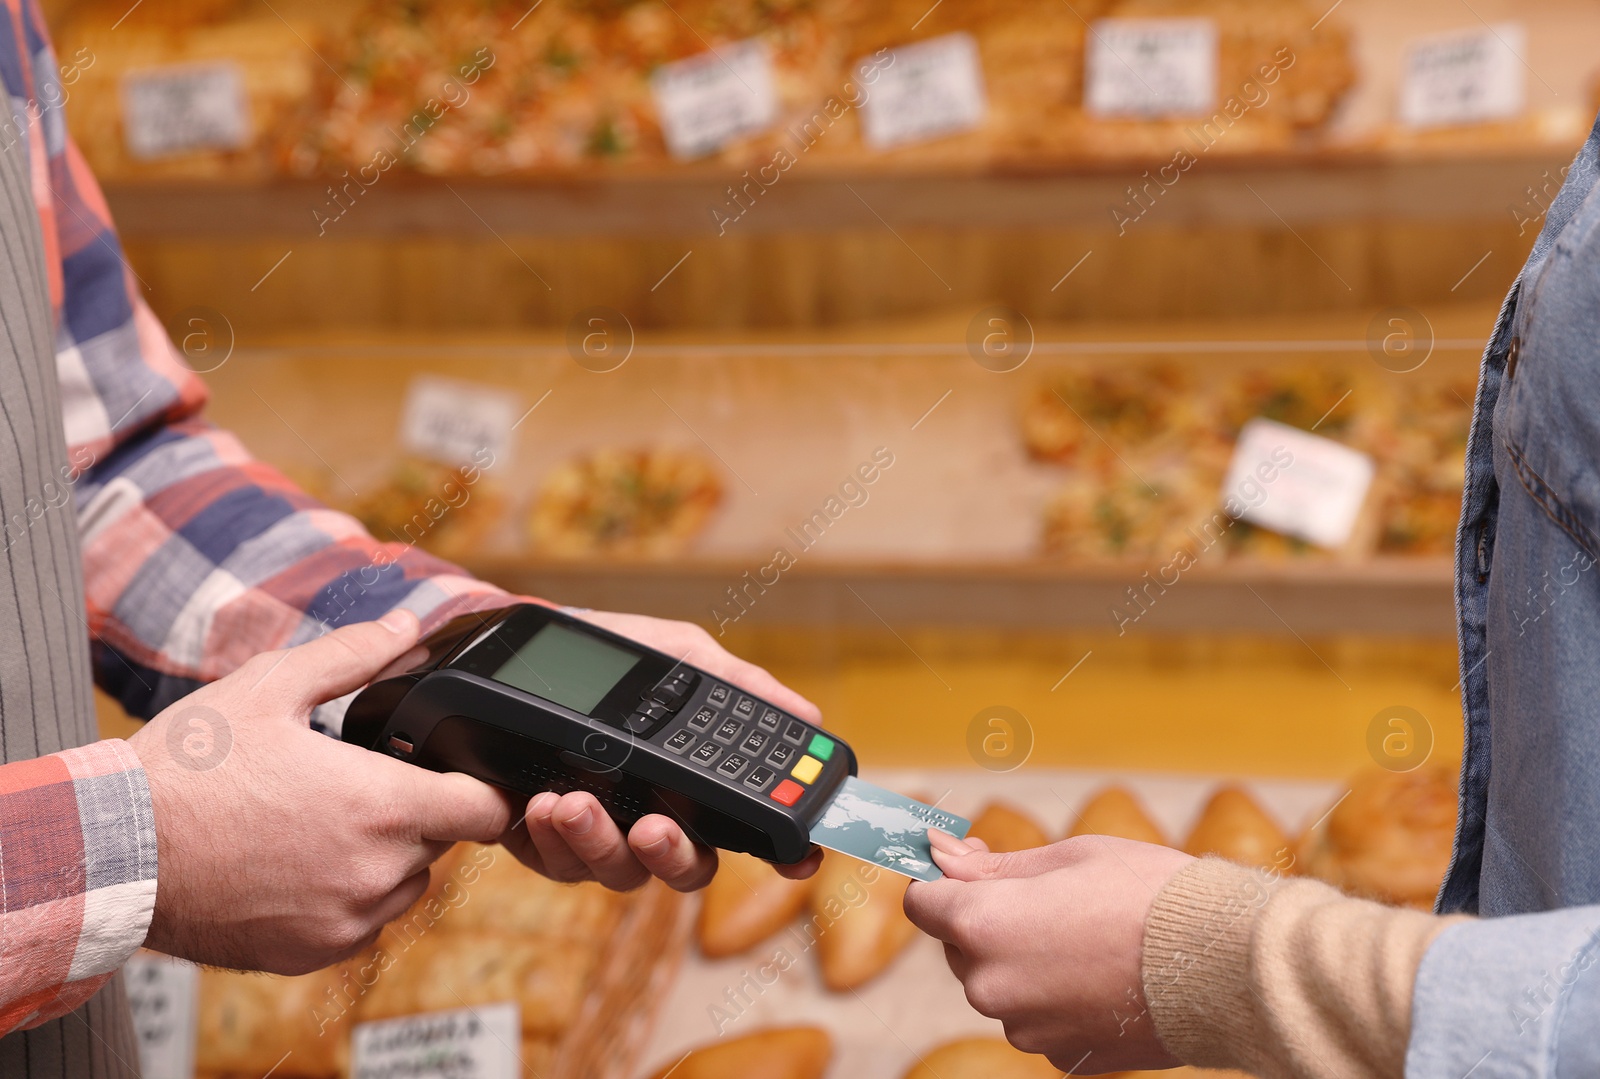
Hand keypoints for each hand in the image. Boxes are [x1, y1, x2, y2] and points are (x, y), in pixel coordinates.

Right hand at [129, 610, 516, 974]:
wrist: (113, 852)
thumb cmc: (188, 767)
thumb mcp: (271, 685)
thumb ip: (355, 654)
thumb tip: (408, 624)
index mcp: (381, 805)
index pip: (487, 809)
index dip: (480, 786)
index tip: (456, 771)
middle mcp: (376, 872)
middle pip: (444, 842)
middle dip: (420, 811)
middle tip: (362, 783)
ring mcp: (346, 920)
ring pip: (405, 884)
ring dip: (386, 856)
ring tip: (324, 821)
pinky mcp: (312, 954)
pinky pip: (361, 922)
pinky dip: (347, 895)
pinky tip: (299, 862)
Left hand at [499, 609, 823, 891]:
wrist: (527, 648)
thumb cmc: (617, 652)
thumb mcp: (682, 654)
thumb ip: (739, 684)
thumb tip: (808, 714)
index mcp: (696, 787)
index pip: (748, 833)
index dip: (783, 856)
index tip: (797, 860)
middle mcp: (657, 820)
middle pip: (685, 869)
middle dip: (670, 855)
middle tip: (652, 828)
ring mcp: (601, 837)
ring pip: (616, 873)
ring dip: (595, 842)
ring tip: (568, 802)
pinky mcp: (545, 842)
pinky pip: (553, 864)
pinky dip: (546, 839)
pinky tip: (536, 802)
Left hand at [904, 831, 1194, 1073]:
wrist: (1226, 964)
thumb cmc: (1148, 894)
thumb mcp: (1066, 856)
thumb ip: (993, 865)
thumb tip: (940, 856)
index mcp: (982, 925)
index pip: (921, 902)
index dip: (943, 880)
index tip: (971, 863)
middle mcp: (990, 986)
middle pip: (959, 946)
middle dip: (988, 918)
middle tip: (1050, 894)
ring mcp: (1025, 1029)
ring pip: (1001, 985)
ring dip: (1025, 959)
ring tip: (1089, 935)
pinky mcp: (1061, 1057)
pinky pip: (1039, 1017)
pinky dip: (1057, 997)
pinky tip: (1103, 975)